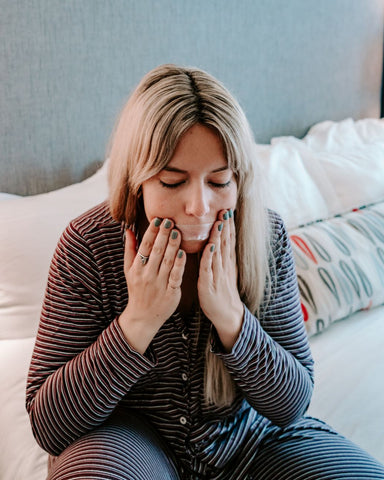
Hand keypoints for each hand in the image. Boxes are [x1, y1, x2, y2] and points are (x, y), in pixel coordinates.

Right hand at [118, 218, 185, 353]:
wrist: (142, 316)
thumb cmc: (137, 290)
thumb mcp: (129, 270)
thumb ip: (130, 250)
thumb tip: (129, 230)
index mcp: (137, 268)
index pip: (145, 247)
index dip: (151, 233)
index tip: (158, 219)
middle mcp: (147, 275)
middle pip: (157, 252)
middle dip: (163, 235)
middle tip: (170, 220)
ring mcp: (159, 284)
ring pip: (167, 262)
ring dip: (173, 246)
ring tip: (178, 232)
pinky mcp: (170, 292)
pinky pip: (175, 276)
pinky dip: (179, 264)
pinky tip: (183, 253)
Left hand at [198, 209, 243, 351]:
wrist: (228, 315)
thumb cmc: (223, 293)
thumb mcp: (224, 272)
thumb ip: (221, 257)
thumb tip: (217, 241)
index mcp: (227, 263)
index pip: (228, 241)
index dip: (228, 226)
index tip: (228, 210)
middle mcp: (224, 266)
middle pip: (225, 242)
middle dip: (225, 225)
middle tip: (225, 209)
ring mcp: (218, 275)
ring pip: (218, 252)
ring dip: (219, 236)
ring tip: (219, 221)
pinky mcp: (209, 284)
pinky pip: (209, 268)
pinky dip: (209, 256)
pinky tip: (210, 246)